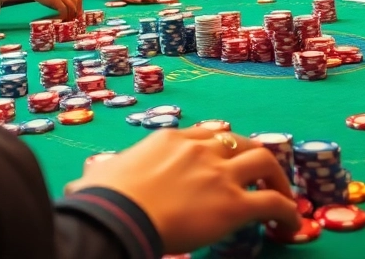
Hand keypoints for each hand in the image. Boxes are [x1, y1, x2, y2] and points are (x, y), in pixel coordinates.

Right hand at [22, 0, 82, 20]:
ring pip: (71, 7)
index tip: (78, 14)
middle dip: (76, 13)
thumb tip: (72, 9)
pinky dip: (63, 16)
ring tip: (66, 21)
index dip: (80, 6)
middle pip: (76, 3)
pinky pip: (63, 10)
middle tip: (73, 20)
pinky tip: (60, 19)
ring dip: (70, 16)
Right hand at [66, 126, 299, 253]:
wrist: (119, 215)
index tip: (225, 163)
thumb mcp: (98, 178)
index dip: (221, 149)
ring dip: (279, 181)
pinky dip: (288, 214)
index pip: (206, 135)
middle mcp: (199, 149)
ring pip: (266, 162)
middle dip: (257, 157)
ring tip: (285, 200)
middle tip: (262, 177)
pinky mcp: (233, 204)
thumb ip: (96, 179)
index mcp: (168, 139)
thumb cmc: (102, 200)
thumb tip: (75, 189)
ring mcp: (219, 174)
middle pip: (241, 141)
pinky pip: (274, 204)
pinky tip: (290, 228)